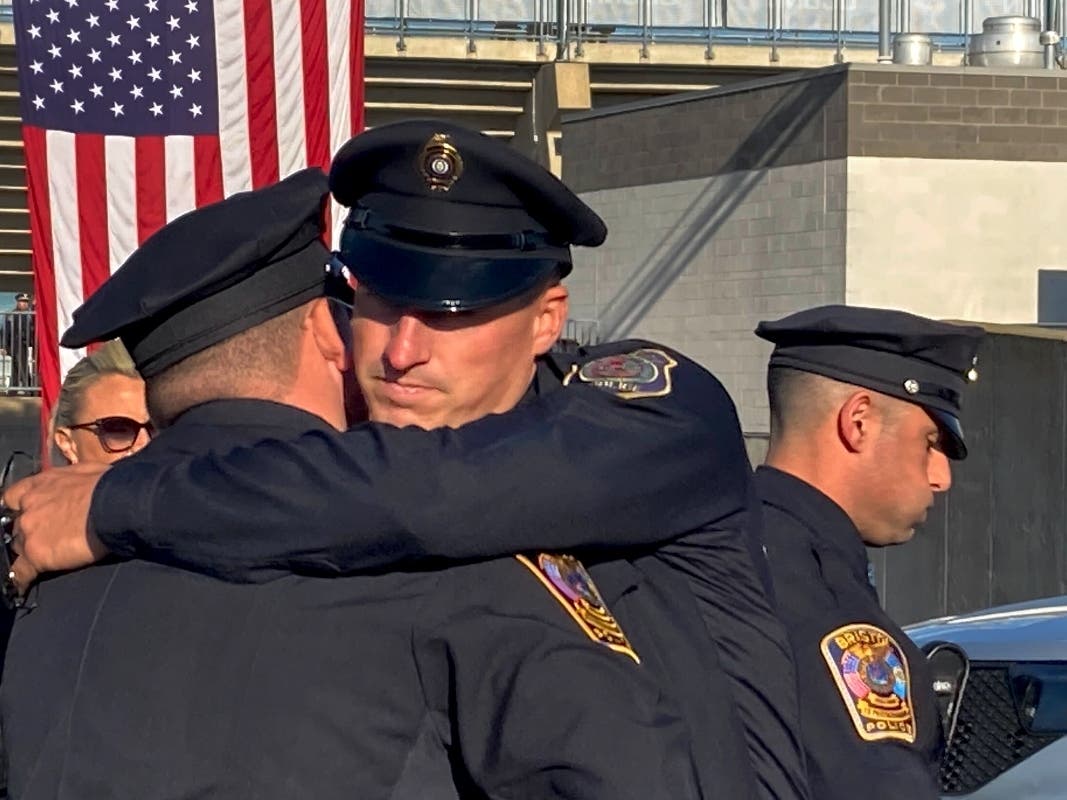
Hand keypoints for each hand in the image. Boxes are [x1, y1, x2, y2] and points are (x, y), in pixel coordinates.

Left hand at [3, 462, 110, 592]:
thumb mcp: (89, 471)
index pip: (13, 497)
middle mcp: (29, 507)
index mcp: (42, 484)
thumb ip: (74, 479)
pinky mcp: (37, 555)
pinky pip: (20, 572)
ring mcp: (29, 532)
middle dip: (28, 531)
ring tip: (42, 559)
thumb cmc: (112, 485)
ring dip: (29, 552)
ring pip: (18, 547)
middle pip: (17, 525)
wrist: (118, 504)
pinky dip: (20, 579)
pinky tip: (22, 585)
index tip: (23, 512)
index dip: (19, 507)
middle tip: (44, 537)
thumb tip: (83, 482)